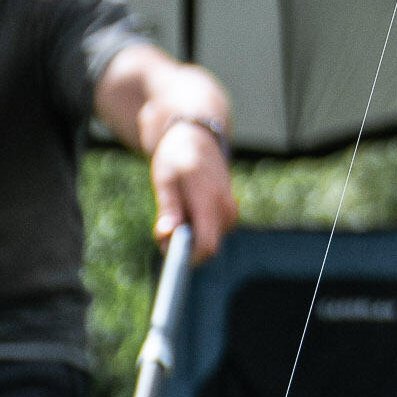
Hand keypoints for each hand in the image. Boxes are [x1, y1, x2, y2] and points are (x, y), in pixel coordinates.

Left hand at [149, 119, 237, 262]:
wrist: (197, 138)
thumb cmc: (177, 158)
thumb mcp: (165, 180)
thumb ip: (168, 208)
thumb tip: (167, 234)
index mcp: (210, 201)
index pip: (207, 245)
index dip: (188, 257)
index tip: (168, 252)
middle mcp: (226, 209)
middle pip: (206, 248)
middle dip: (184, 246)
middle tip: (165, 225)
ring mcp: (231, 212)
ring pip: (208, 242)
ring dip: (189, 237)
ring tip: (176, 211)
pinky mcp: (230, 214)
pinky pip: (211, 233)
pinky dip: (196, 229)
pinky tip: (187, 210)